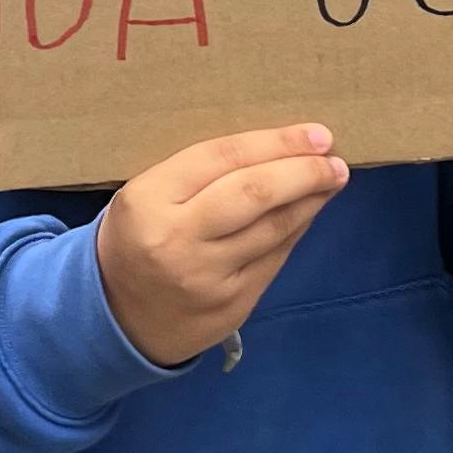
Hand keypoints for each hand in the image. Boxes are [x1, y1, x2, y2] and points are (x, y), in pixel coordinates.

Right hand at [96, 125, 350, 365]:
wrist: (118, 317)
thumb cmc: (138, 238)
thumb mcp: (147, 196)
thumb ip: (199, 174)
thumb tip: (277, 148)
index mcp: (149, 200)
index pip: (223, 158)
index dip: (276, 142)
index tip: (317, 134)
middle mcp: (177, 239)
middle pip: (254, 194)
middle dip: (304, 172)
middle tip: (334, 160)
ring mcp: (207, 277)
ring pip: (274, 229)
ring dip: (310, 200)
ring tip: (331, 179)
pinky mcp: (232, 304)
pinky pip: (275, 258)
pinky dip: (296, 230)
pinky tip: (308, 211)